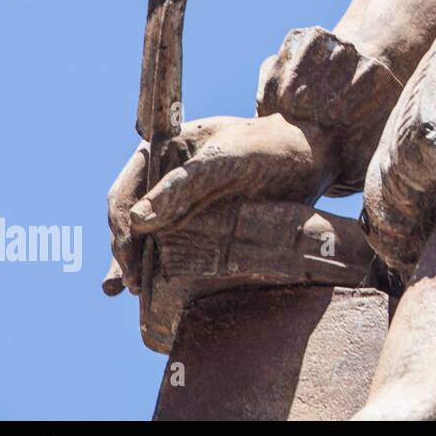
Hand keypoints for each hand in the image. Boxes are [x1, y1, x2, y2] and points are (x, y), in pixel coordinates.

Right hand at [103, 114, 340, 295]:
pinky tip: (159, 289)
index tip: (128, 261)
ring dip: (138, 263)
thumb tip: (137, 220)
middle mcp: (168, 177)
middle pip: (132, 218)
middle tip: (124, 286)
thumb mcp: (228, 160)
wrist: (314, 154)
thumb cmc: (271, 145)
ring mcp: (187, 200)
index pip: (125, 193)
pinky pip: (177, 245)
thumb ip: (184, 185)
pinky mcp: (207, 220)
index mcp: (162, 151)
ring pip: (150, 235)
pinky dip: (166, 265)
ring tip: (128, 290)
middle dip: (124, 252)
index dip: (121, 229)